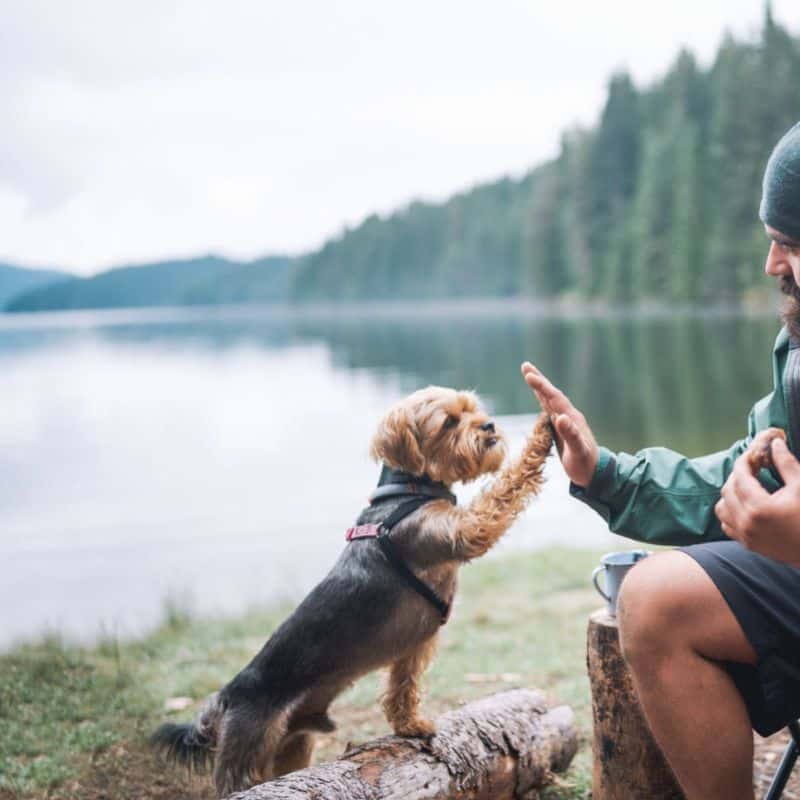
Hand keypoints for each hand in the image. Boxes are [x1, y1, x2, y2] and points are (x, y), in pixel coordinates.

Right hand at [520, 362, 597, 486]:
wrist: (595, 473)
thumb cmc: (586, 464)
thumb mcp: (578, 451)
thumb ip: (571, 434)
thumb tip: (561, 417)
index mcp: (572, 418)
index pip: (554, 398)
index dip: (542, 386)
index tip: (529, 375)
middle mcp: (568, 416)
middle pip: (551, 394)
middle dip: (539, 380)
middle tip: (525, 365)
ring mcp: (565, 422)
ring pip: (549, 400)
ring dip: (539, 388)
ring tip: (529, 375)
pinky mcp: (561, 429)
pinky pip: (549, 410)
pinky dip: (542, 400)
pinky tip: (539, 397)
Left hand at [716, 437, 799, 563]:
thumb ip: (786, 463)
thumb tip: (775, 443)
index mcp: (759, 507)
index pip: (740, 476)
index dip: (744, 461)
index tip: (752, 454)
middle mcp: (746, 522)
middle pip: (727, 490)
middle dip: (737, 475)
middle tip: (752, 468)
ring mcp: (745, 536)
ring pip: (721, 508)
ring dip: (730, 494)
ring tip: (747, 486)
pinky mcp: (748, 545)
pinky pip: (726, 525)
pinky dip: (730, 512)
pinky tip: (745, 505)